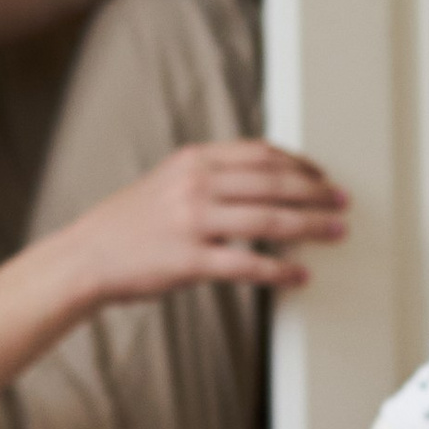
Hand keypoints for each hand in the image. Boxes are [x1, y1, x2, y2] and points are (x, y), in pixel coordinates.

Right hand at [67, 137, 346, 303]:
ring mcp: (193, 223)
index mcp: (193, 160)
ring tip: (337, 232)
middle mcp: (196, 185)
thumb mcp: (168, 181)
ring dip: (312, 227)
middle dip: (317, 193)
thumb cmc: (128, 224)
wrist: (86, 257)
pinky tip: (301, 275)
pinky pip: (248, 266)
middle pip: (274, 183)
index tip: (322, 175)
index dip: (301, 163)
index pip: (261, 153)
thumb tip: (263, 180)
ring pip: (270, 221)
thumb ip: (210, 176)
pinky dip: (281, 271)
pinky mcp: (190, 262)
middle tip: (342, 201)